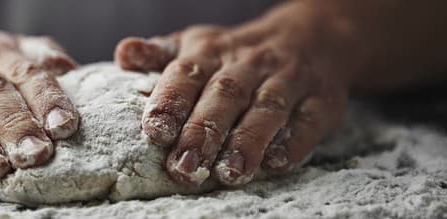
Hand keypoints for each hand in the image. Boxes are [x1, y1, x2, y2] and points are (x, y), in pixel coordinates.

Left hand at [115, 2, 352, 186]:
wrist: (312, 37)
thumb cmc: (236, 54)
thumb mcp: (197, 46)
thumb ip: (160, 56)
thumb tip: (124, 54)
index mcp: (210, 52)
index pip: (186, 73)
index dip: (170, 101)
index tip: (154, 131)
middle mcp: (248, 64)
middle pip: (224, 95)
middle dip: (203, 132)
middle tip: (184, 168)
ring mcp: (288, 79)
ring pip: (267, 109)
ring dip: (247, 142)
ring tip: (228, 174)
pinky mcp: (322, 100)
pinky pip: (310, 120)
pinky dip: (293, 142)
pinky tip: (275, 164)